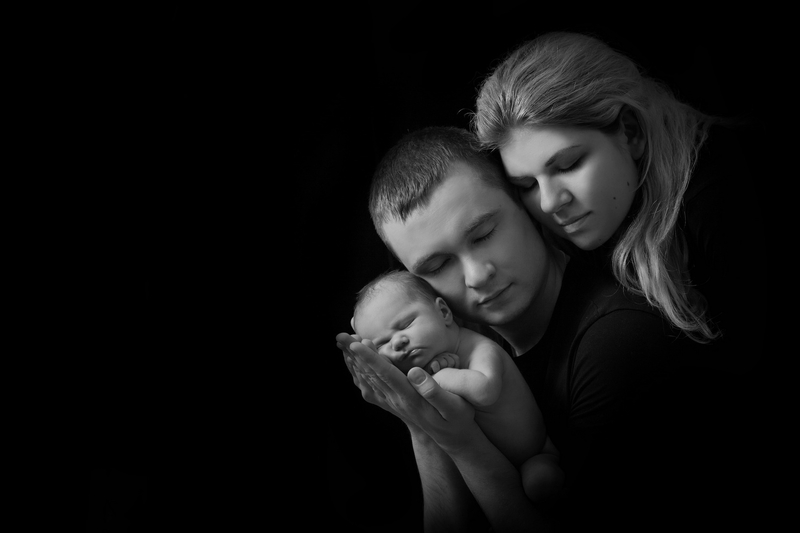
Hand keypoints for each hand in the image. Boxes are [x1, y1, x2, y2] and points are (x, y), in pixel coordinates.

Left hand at [336, 332, 476, 448]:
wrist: (452, 438)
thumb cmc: (458, 419)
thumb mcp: (454, 407)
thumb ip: (434, 390)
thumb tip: (414, 372)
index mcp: (410, 398)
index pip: (386, 374)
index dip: (371, 358)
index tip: (357, 343)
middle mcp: (396, 400)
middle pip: (371, 374)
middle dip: (355, 354)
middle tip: (340, 336)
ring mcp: (392, 401)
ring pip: (367, 378)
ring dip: (353, 360)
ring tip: (342, 343)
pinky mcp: (392, 401)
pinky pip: (370, 384)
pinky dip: (359, 370)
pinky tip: (352, 360)